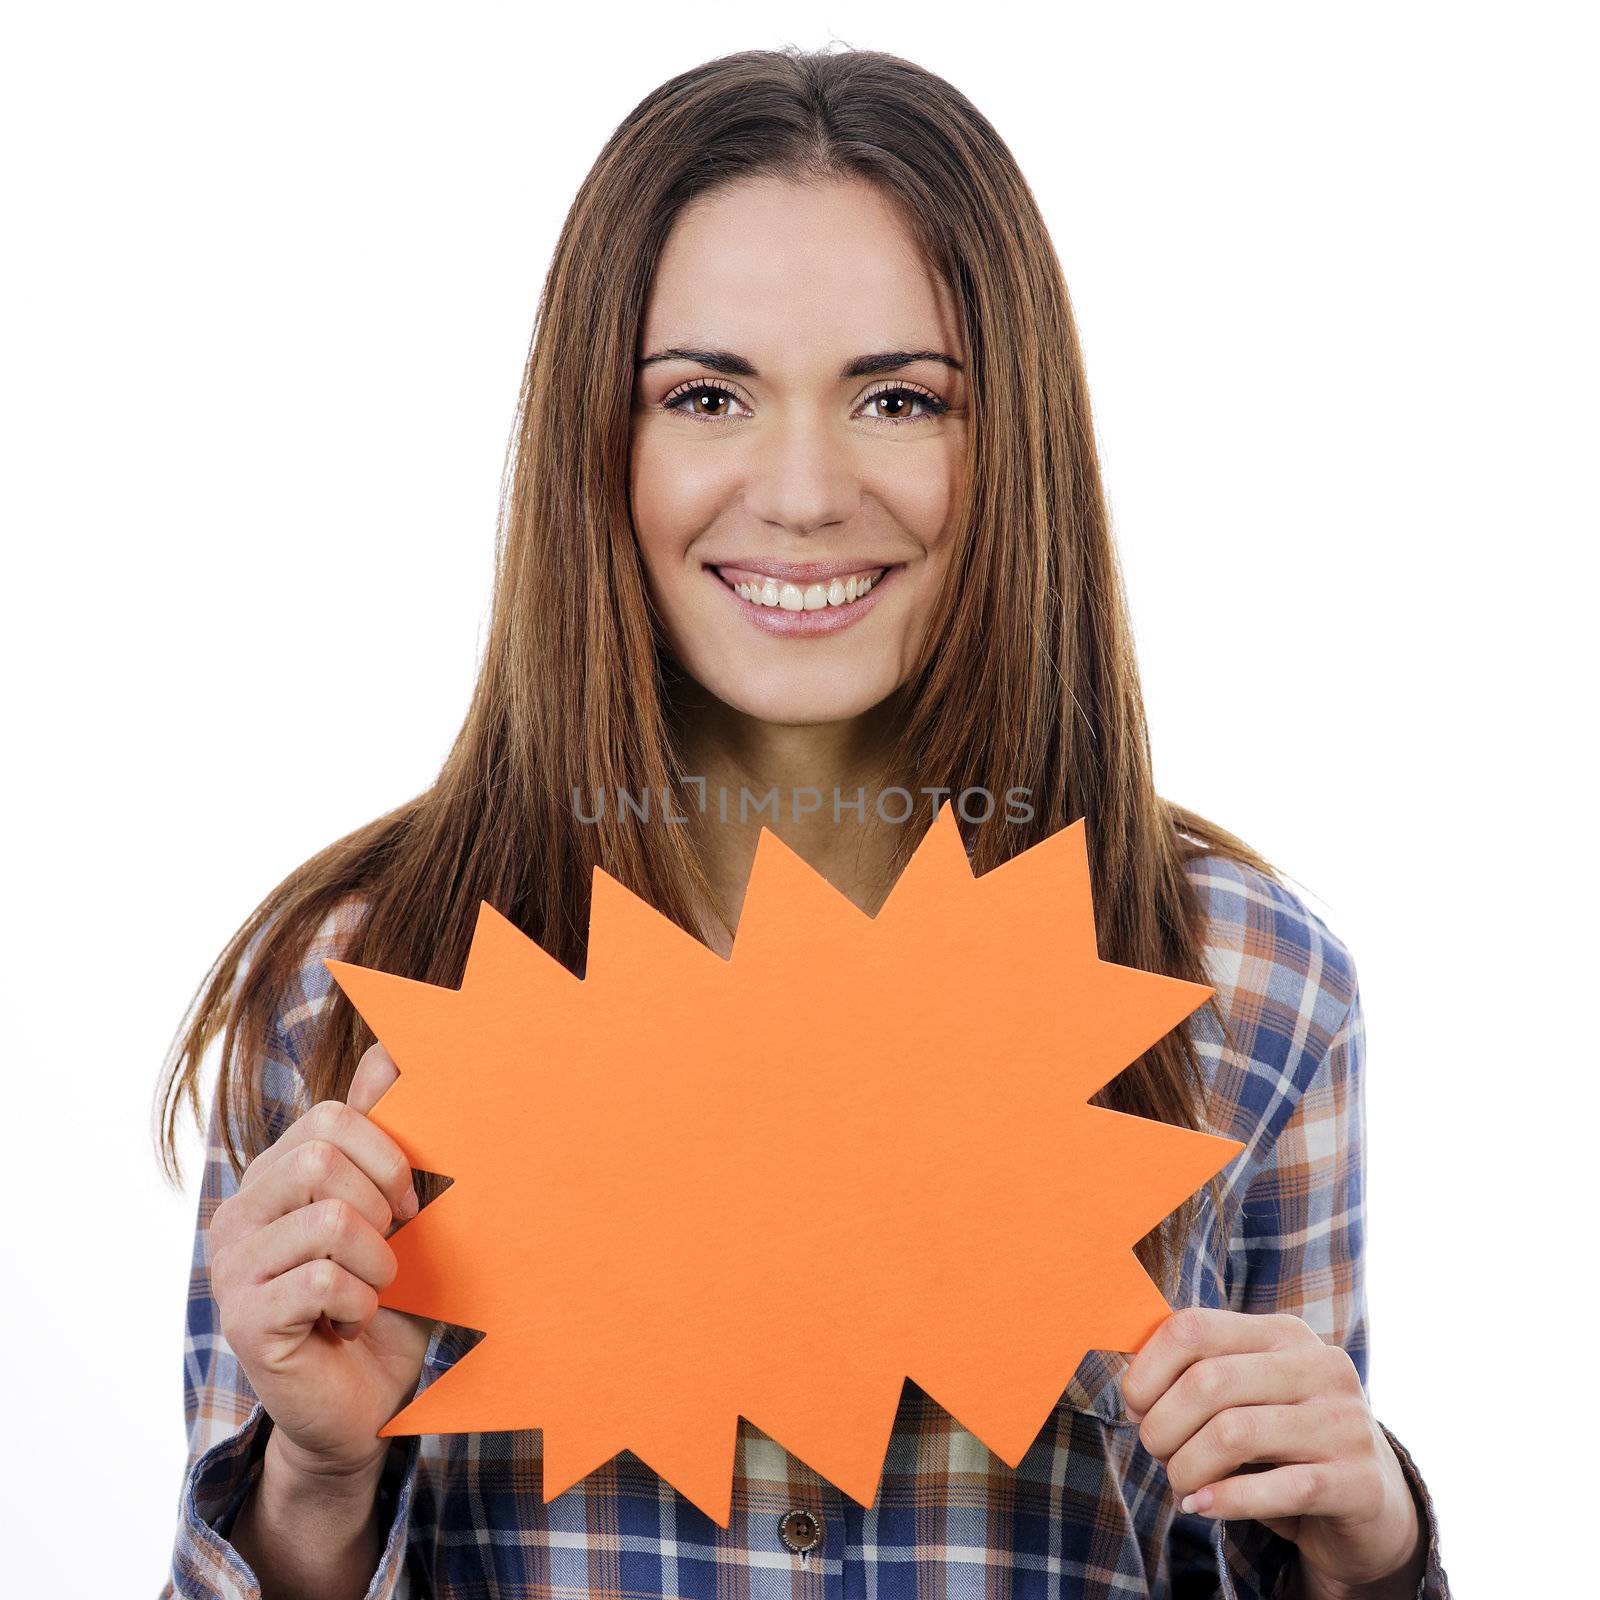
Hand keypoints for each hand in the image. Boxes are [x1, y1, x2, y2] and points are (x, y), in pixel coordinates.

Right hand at [208, 1043, 435, 1482]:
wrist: (363, 1405)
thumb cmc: (382, 1299)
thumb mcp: (391, 1208)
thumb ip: (380, 1130)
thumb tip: (389, 1046)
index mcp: (271, 1179)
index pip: (329, 1117)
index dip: (388, 1154)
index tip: (411, 1203)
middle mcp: (237, 1215)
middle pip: (322, 1158)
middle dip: (382, 1204)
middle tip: (390, 1251)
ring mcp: (231, 1268)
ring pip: (331, 1220)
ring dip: (378, 1262)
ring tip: (371, 1291)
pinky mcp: (241, 1321)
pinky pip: (322, 1281)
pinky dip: (360, 1302)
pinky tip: (352, 1323)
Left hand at [1121, 1308, 1424, 1596]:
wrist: (1373, 1506)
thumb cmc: (1287, 1444)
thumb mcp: (1247, 1397)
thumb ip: (1197, 1377)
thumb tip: (1133, 1391)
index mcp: (1283, 1333)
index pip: (1194, 1327)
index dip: (1149, 1368)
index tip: (1135, 1406)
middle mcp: (1320, 1365)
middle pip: (1208, 1382)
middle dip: (1164, 1424)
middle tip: (1156, 1451)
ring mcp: (1344, 1421)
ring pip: (1234, 1434)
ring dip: (1188, 1466)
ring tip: (1179, 1483)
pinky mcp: (1358, 1480)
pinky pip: (1277, 1488)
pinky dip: (1225, 1500)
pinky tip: (1200, 1506)